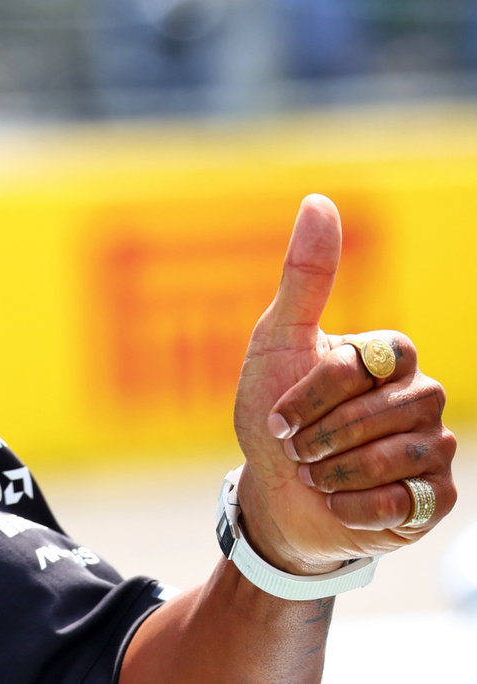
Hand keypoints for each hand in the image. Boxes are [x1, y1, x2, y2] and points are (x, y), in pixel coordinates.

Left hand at [231, 194, 456, 573]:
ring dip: (337, 471)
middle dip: (324, 434)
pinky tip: (339, 503)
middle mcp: (422, 396)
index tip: (277, 416)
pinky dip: (357, 507)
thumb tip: (319, 200)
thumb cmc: (272, 413)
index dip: (316, 393)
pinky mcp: (435, 499)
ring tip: (314, 474)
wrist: (273, 495)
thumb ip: (304, 276)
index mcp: (390, 356)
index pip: (370, 362)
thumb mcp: (277, 340)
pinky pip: (407, 502)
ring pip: (399, 456)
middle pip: (389, 410)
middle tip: (296, 449)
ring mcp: (433, 448)